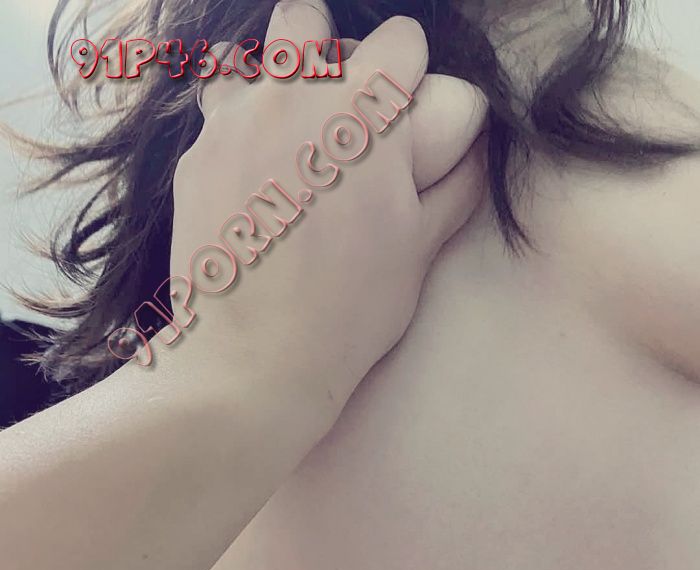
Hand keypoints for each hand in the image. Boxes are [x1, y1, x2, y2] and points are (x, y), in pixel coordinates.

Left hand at [169, 0, 487, 419]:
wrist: (255, 360)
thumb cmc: (349, 311)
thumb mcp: (420, 251)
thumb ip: (456, 186)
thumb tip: (475, 150)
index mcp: (363, 113)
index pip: (399, 38)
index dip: (406, 71)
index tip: (402, 107)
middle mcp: (293, 97)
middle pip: (306, 22)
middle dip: (325, 53)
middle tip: (333, 114)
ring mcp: (233, 123)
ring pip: (246, 60)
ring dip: (268, 83)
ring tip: (279, 136)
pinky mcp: (195, 159)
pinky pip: (214, 117)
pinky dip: (233, 132)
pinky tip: (244, 181)